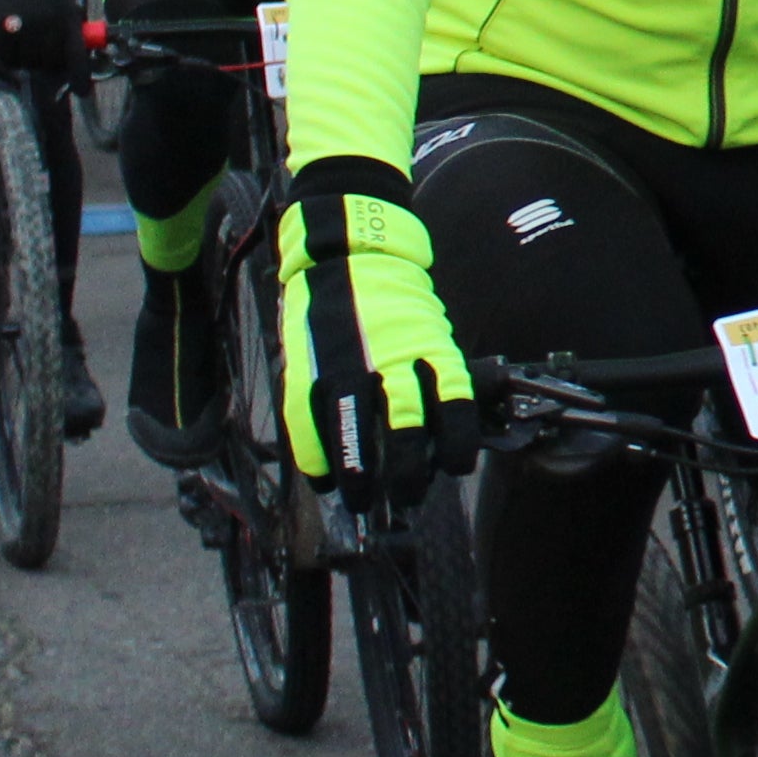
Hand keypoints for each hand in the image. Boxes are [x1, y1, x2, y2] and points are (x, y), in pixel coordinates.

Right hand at [0, 0, 81, 75]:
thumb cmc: (51, 5)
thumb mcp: (71, 14)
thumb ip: (77, 38)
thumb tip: (82, 69)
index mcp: (68, 18)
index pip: (75, 52)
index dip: (79, 74)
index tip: (82, 92)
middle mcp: (47, 19)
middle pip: (49, 62)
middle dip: (49, 63)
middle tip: (47, 56)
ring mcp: (23, 21)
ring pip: (27, 62)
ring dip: (30, 61)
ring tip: (31, 47)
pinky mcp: (1, 23)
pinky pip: (7, 57)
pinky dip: (12, 58)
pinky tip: (16, 48)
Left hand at [282, 164, 476, 503]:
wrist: (356, 254)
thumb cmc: (322, 313)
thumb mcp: (299, 357)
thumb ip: (308, 408)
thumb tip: (319, 468)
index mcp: (322, 365)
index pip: (323, 427)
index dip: (329, 464)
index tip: (338, 489)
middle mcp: (363, 363)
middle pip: (372, 431)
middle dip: (376, 476)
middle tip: (378, 502)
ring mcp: (404, 354)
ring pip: (416, 419)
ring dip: (418, 463)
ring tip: (419, 489)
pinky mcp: (437, 346)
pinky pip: (454, 396)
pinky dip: (458, 431)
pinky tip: (457, 458)